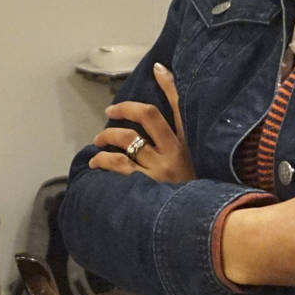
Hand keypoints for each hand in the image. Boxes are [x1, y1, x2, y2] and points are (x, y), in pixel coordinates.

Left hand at [88, 64, 196, 183]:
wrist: (198, 225)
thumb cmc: (190, 194)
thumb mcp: (194, 164)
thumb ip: (181, 142)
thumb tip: (168, 111)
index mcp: (189, 145)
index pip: (180, 107)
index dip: (169, 85)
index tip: (157, 69)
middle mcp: (176, 153)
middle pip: (149, 116)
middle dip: (125, 109)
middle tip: (110, 112)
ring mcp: (160, 170)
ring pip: (128, 140)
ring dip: (108, 137)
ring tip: (98, 142)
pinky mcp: (145, 187)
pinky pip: (118, 166)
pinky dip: (103, 161)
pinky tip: (96, 164)